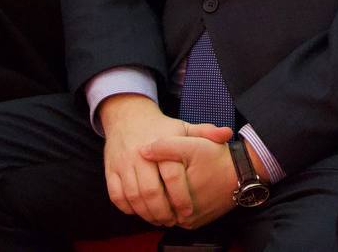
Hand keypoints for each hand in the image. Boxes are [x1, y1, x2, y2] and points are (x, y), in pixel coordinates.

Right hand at [98, 94, 231, 227]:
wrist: (128, 117)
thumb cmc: (162, 128)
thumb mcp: (184, 127)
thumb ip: (206, 132)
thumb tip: (228, 134)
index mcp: (163, 144)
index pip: (172, 175)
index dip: (181, 196)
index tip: (188, 211)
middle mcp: (140, 154)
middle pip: (150, 190)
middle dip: (162, 211)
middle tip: (172, 221)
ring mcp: (123, 163)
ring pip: (132, 196)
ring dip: (146, 213)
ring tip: (159, 220)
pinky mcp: (110, 170)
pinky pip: (116, 195)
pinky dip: (128, 208)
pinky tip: (140, 212)